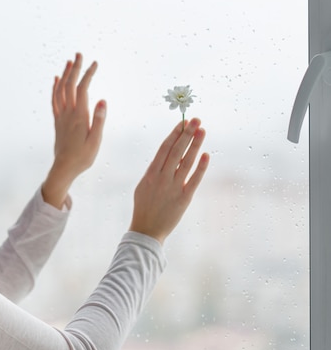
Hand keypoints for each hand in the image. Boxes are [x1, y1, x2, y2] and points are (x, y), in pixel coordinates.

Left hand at [42, 53, 106, 208]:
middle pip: (69, 86)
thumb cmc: (82, 157)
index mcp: (79, 116)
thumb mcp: (95, 141)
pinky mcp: (57, 121)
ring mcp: (61, 116)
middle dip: (74, 69)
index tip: (95, 63)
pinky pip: (54, 100)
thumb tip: (102, 101)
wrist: (64, 168)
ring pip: (60, 91)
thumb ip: (99, 120)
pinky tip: (56, 80)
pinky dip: (55, 88)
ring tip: (69, 62)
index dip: (88, 74)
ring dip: (64, 75)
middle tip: (79, 54)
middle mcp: (68, 114)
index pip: (83, 89)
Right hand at [129, 118, 209, 243]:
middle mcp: (162, 178)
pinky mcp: (184, 198)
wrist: (146, 230)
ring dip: (195, 145)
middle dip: (186, 133)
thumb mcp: (143, 186)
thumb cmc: (144, 207)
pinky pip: (194, 179)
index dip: (174, 134)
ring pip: (186, 162)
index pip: (164, 148)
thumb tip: (167, 156)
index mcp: (150, 173)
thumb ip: (155, 171)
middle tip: (196, 119)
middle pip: (176, 151)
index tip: (182, 122)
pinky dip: (201, 167)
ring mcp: (173, 188)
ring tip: (202, 130)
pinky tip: (206, 154)